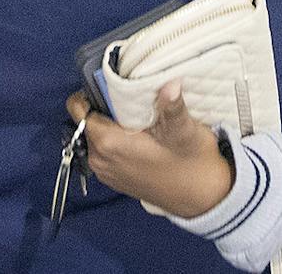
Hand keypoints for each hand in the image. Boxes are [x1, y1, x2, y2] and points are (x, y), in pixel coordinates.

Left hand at [64, 80, 233, 218]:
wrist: (203, 200)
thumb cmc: (192, 163)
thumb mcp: (185, 131)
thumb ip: (172, 107)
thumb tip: (171, 82)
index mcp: (108, 143)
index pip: (78, 108)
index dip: (90, 91)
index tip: (112, 84)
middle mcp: (99, 158)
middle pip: (86, 120)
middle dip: (102, 106)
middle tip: (128, 97)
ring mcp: (104, 171)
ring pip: (94, 135)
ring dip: (109, 123)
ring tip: (135, 115)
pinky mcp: (113, 178)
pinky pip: (103, 150)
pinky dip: (113, 139)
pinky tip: (137, 135)